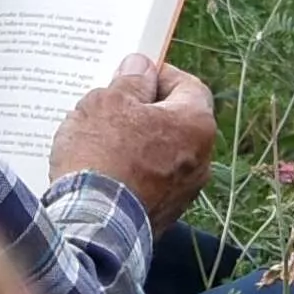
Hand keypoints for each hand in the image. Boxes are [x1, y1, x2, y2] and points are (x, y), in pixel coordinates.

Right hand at [47, 54, 217, 223]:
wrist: (92, 226)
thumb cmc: (102, 156)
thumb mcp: (109, 102)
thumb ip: (129, 81)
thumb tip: (140, 67)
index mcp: (196, 124)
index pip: (188, 85)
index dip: (159, 75)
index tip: (131, 74)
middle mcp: (201, 160)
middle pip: (175, 121)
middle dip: (144, 110)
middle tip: (110, 105)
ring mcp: (184, 193)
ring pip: (161, 154)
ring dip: (136, 143)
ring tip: (98, 140)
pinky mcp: (163, 216)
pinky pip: (149, 183)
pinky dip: (131, 173)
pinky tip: (101, 171)